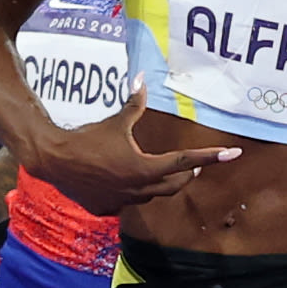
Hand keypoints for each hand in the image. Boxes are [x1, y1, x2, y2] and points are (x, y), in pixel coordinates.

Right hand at [35, 82, 242, 214]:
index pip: (185, 161)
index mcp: (145, 167)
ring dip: (157, 184)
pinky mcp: (106, 209)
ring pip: (150, 195)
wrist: (54, 161)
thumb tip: (142, 79)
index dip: (210, 156)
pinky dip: (129, 192)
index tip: (231, 154)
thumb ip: (134, 104)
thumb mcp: (116, 122)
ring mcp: (123, 202)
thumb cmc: (88, 139)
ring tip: (154, 170)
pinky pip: (126, 202)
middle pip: (174, 185)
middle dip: (185, 175)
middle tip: (191, 165)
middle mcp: (139, 189)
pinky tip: (119, 181)